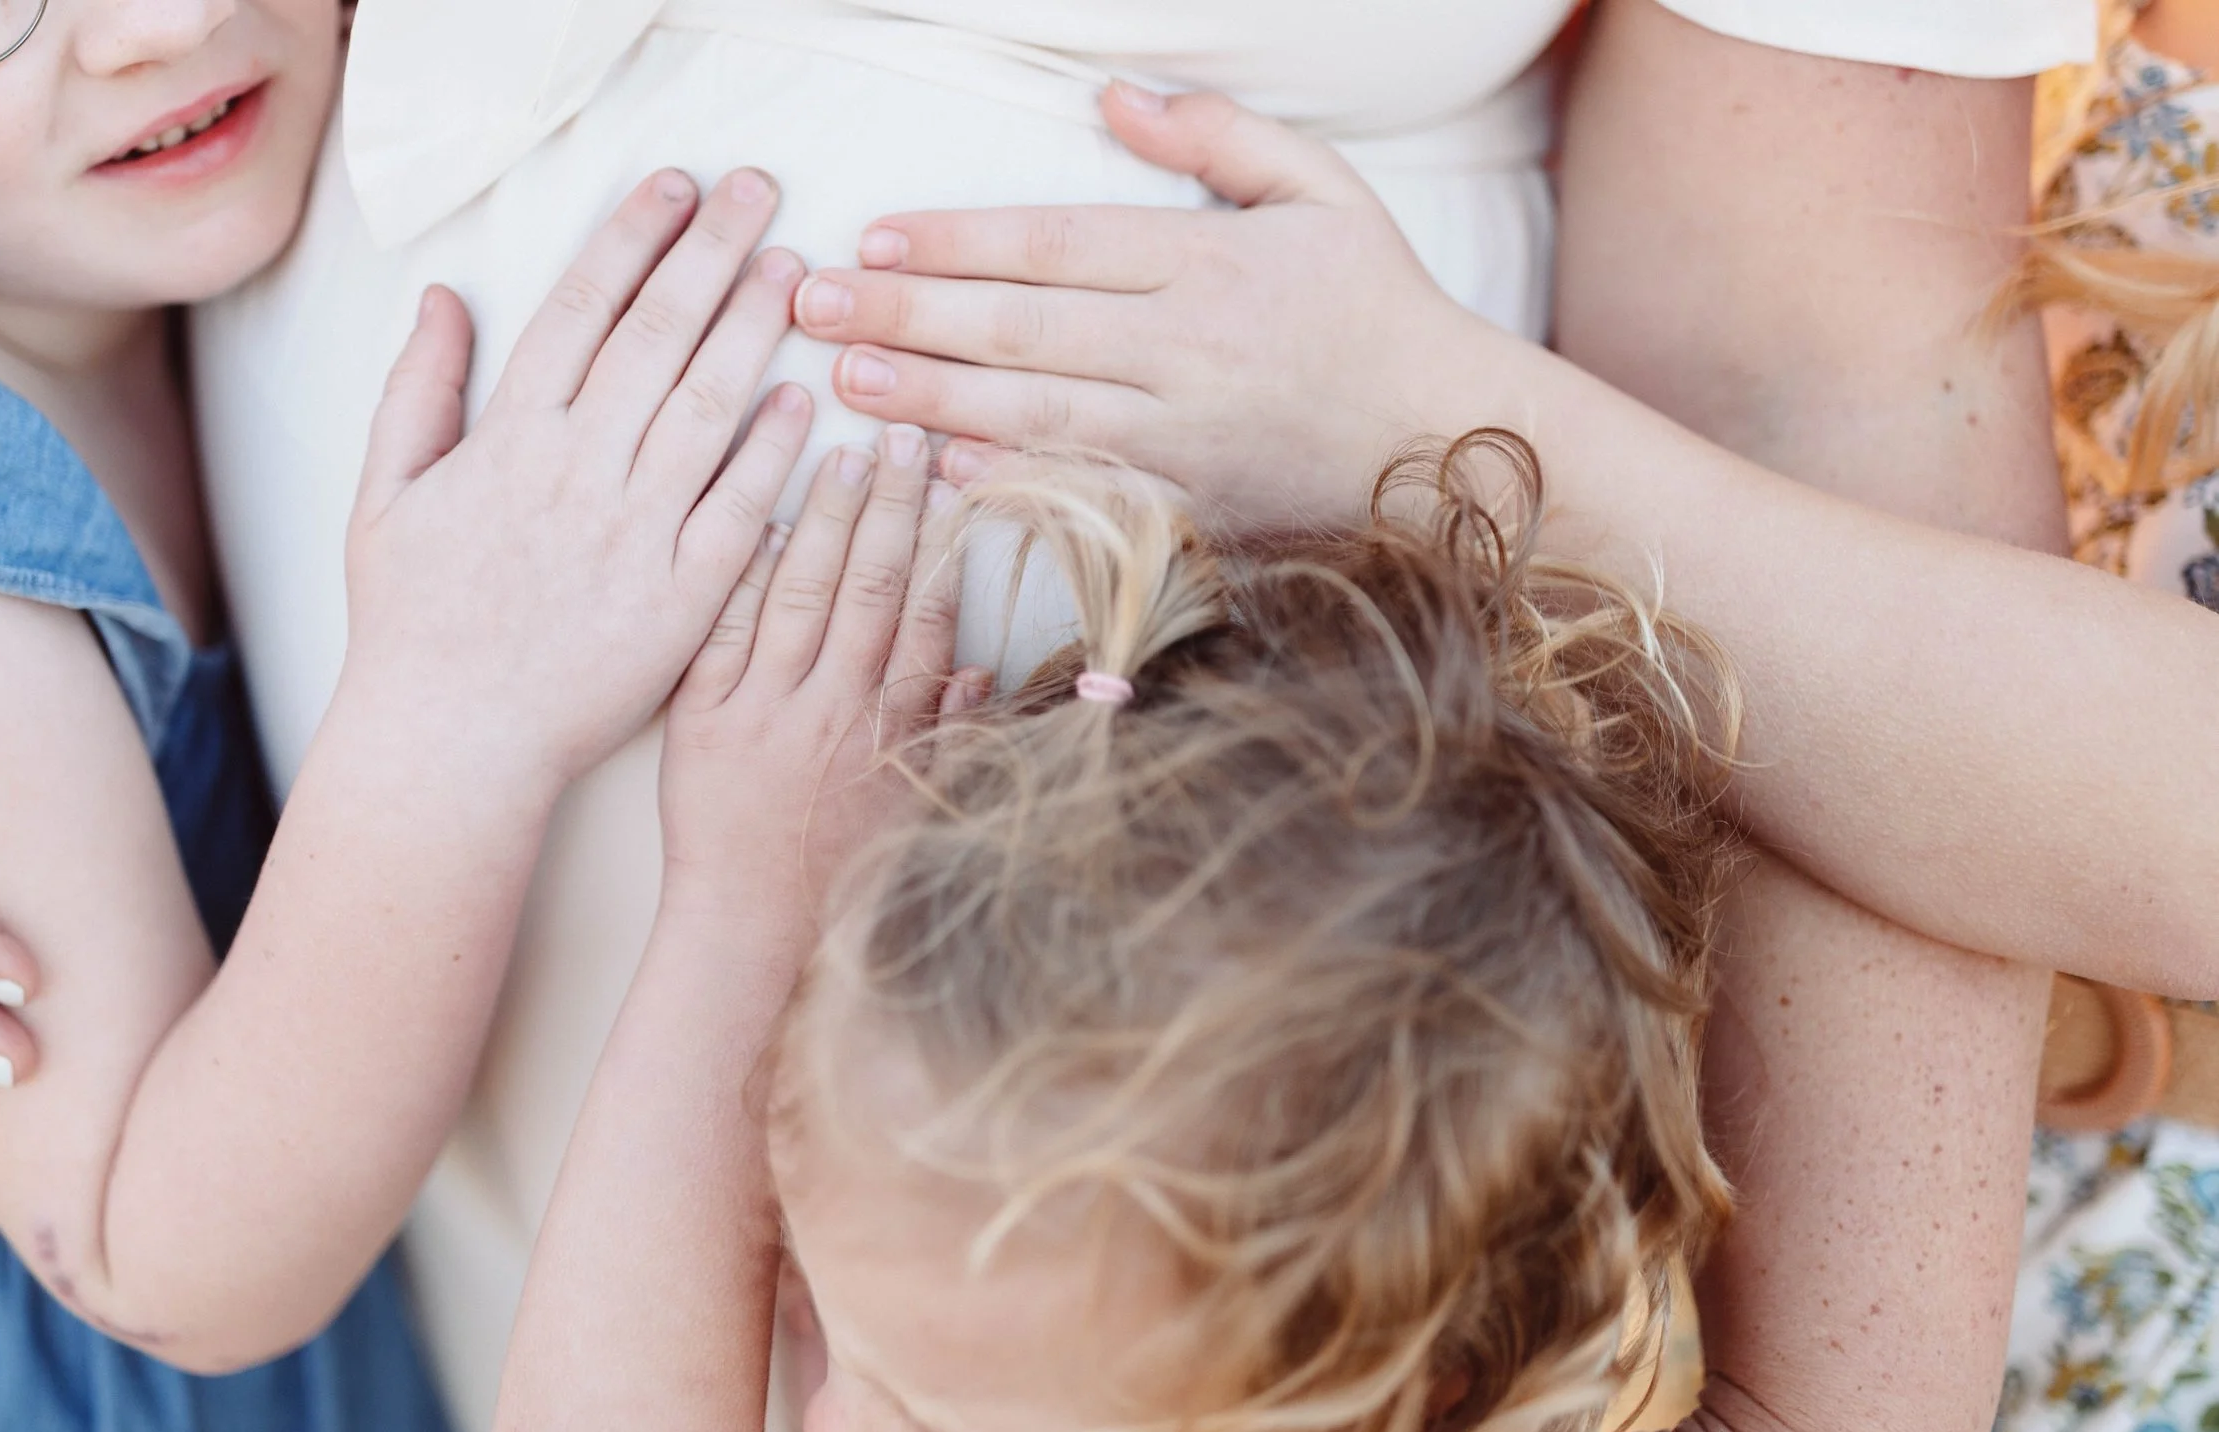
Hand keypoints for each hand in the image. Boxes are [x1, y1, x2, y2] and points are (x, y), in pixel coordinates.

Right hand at [347, 168, 815, 795]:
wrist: (452, 740)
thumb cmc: (412, 622)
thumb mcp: (387, 494)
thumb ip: (418, 390)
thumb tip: (442, 297)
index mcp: (509, 437)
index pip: (583, 307)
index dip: (633, 237)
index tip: (676, 186)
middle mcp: (578, 471)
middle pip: (657, 335)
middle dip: (712, 252)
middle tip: (762, 190)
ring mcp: (634, 533)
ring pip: (707, 408)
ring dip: (753, 331)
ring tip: (796, 269)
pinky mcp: (681, 598)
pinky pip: (738, 510)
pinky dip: (772, 454)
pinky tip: (806, 399)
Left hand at [659, 423, 972, 938]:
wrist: (749, 930)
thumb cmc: (834, 876)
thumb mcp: (909, 810)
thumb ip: (945, 736)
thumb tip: (976, 667)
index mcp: (888, 731)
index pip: (924, 618)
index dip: (940, 547)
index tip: (952, 487)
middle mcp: (831, 710)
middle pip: (869, 585)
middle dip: (889, 506)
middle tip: (903, 438)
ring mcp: (764, 708)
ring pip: (802, 592)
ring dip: (824, 517)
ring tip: (842, 453)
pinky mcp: (702, 717)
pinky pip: (727, 628)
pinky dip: (746, 572)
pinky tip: (758, 517)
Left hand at [790, 86, 1476, 524]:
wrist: (1447, 440)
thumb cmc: (1377, 304)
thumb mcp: (1319, 189)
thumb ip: (1215, 135)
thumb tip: (1110, 96)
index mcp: (1208, 263)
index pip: (1055, 245)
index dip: (957, 242)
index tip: (874, 238)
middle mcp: (1187, 350)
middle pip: (1022, 329)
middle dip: (906, 317)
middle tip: (812, 308)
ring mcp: (1184, 436)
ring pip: (1034, 414)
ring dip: (928, 399)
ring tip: (843, 382)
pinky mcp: (1190, 506)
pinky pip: (1083, 493)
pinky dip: (1008, 483)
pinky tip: (934, 469)